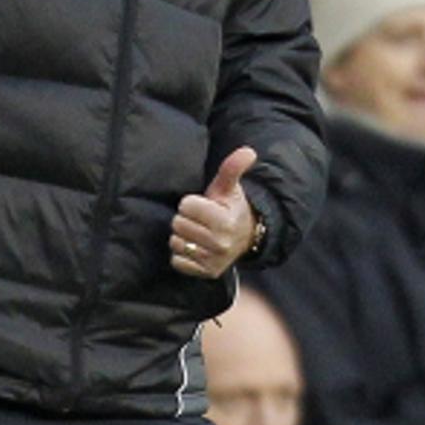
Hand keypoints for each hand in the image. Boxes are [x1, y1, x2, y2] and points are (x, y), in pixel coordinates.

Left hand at [170, 146, 258, 278]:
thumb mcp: (229, 187)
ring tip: (198, 233)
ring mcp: (212, 261)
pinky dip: (182, 254)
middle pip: (178, 224)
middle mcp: (220, 243)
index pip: (186, 205)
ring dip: (183, 237)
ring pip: (176, 242)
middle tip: (201, 220)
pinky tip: (196, 248)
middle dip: (186, 219)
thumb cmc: (230, 208)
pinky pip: (177, 261)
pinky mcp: (205, 273)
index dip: (191, 203)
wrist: (245, 238)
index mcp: (224, 221)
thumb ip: (233, 168)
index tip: (204, 206)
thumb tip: (248, 151)